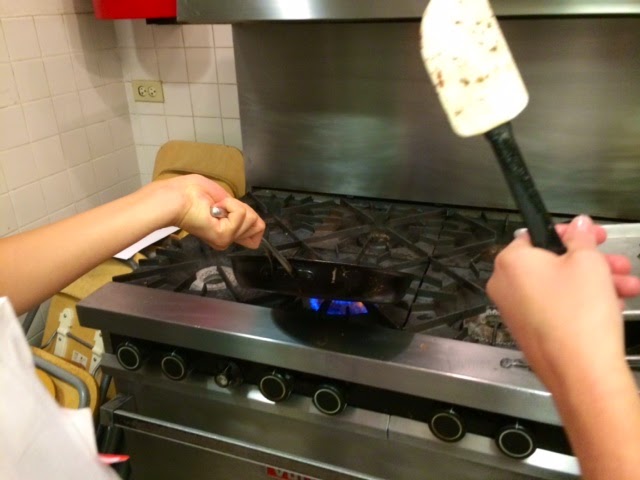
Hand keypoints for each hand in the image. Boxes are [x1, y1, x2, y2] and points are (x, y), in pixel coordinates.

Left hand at [159, 174, 264, 249]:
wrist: (175, 197)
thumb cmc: (190, 192)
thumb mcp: (222, 197)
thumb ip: (239, 209)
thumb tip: (254, 219)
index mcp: (225, 230)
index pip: (255, 233)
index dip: (251, 217)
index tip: (230, 208)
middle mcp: (227, 238)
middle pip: (257, 225)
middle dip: (242, 207)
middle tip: (219, 206)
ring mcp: (226, 239)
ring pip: (251, 219)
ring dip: (233, 205)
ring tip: (214, 207)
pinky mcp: (224, 236)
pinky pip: (241, 215)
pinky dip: (230, 205)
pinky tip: (214, 208)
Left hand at [486, 215, 639, 388]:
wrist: (581, 372)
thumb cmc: (578, 316)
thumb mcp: (587, 262)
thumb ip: (581, 237)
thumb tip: (578, 225)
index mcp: (510, 262)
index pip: (536, 234)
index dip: (569, 232)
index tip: (592, 234)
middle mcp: (505, 286)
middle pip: (551, 262)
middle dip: (590, 261)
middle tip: (614, 262)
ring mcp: (516, 311)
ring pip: (559, 286)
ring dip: (595, 282)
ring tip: (626, 285)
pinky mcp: (531, 331)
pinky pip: (557, 308)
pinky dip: (582, 303)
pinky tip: (614, 305)